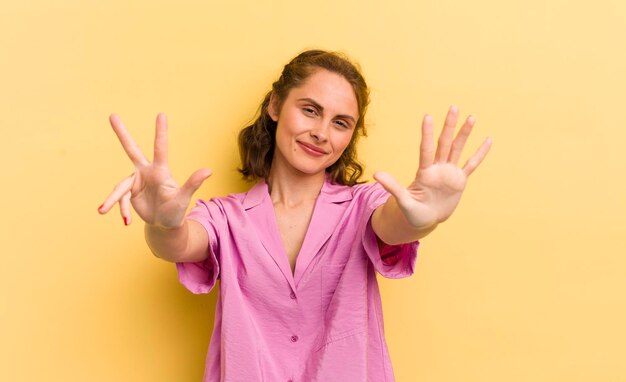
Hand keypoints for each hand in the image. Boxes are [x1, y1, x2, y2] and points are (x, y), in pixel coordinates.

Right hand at [97, 113, 211, 226]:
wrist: (165, 224)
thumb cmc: (176, 210)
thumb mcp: (183, 198)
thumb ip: (193, 183)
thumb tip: (209, 170)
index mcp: (160, 171)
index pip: (160, 148)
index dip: (160, 132)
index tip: (161, 114)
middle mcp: (146, 172)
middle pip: (132, 149)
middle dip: (121, 133)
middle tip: (112, 115)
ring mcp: (136, 181)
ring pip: (119, 188)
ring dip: (112, 200)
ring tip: (101, 211)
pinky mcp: (128, 192)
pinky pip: (120, 200)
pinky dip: (122, 211)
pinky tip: (127, 222)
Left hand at [374, 105, 491, 228]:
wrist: (425, 220)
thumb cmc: (413, 213)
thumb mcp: (403, 202)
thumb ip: (392, 187)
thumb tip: (375, 174)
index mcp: (424, 173)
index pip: (426, 150)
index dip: (427, 134)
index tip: (428, 117)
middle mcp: (437, 169)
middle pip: (444, 144)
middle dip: (449, 126)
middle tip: (453, 107)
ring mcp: (449, 173)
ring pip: (458, 149)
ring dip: (464, 134)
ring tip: (471, 118)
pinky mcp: (459, 181)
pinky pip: (471, 165)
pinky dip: (480, 154)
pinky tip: (488, 140)